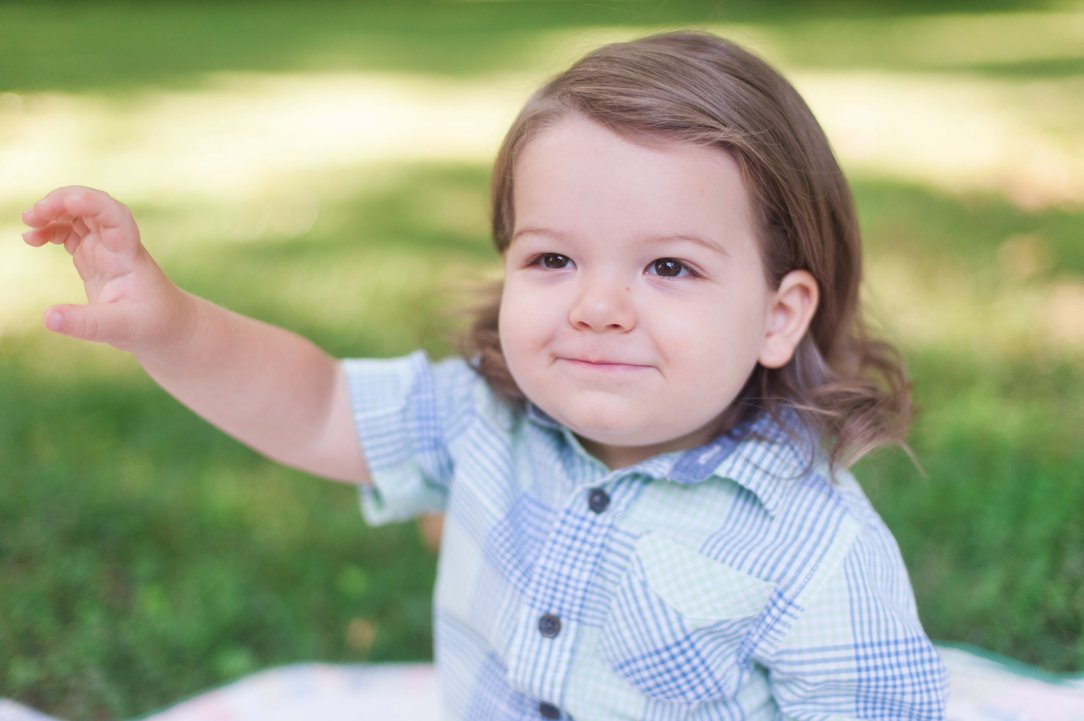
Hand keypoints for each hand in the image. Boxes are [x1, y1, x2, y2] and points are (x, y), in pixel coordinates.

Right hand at [22, 186, 190, 354]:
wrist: (167, 325)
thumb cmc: (153, 324)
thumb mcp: (121, 329)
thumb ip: (86, 324)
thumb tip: (48, 318)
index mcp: (128, 255)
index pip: (116, 217)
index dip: (93, 203)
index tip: (67, 202)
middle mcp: (117, 245)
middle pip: (93, 206)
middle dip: (62, 201)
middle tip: (32, 215)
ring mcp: (105, 248)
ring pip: (79, 215)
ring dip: (53, 212)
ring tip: (29, 224)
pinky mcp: (93, 257)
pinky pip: (70, 232)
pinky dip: (51, 229)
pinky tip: (33, 239)